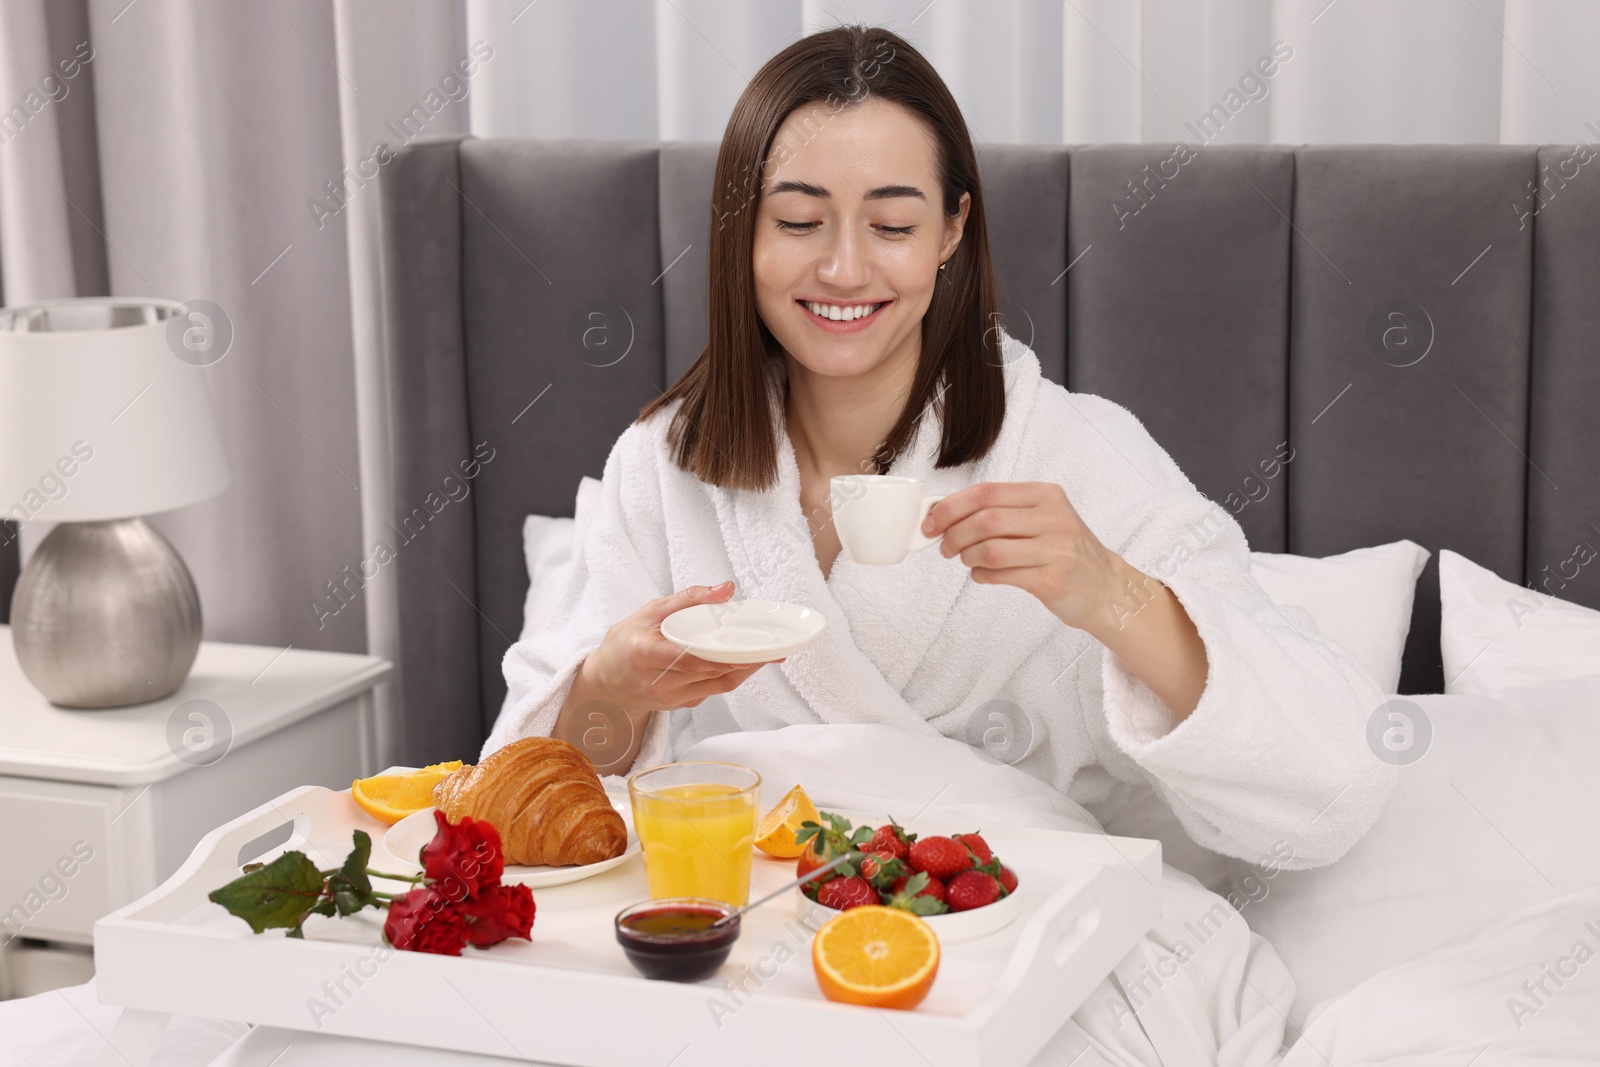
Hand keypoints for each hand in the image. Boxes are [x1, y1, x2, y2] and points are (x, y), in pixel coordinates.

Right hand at [575, 580, 781, 716]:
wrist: (605, 684)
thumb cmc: (625, 643)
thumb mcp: (648, 612)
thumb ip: (687, 599)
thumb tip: (725, 588)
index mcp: (646, 655)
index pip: (691, 657)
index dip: (723, 654)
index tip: (750, 645)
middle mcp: (659, 683)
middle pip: (712, 671)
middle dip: (746, 659)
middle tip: (774, 646)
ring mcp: (671, 699)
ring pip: (719, 684)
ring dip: (746, 669)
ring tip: (769, 653)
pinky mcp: (682, 706)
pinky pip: (714, 690)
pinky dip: (732, 675)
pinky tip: (746, 661)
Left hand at [922, 482, 1130, 632]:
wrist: (1105, 587)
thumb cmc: (1064, 550)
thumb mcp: (1042, 518)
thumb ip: (1002, 511)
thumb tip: (945, 513)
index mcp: (1046, 495)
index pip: (986, 493)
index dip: (951, 507)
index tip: (931, 522)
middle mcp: (1054, 518)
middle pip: (985, 520)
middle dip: (953, 535)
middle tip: (944, 547)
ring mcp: (1056, 550)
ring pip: (990, 549)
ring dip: (967, 557)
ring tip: (967, 561)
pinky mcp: (1052, 580)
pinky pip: (1001, 575)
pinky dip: (982, 576)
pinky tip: (982, 575)